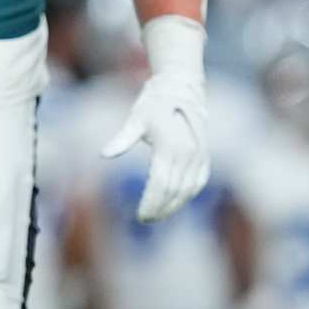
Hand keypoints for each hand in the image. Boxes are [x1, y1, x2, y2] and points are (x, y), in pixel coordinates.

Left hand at [101, 71, 208, 221]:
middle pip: (174, 191)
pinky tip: (175, 202)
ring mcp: (199, 156)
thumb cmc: (153, 104)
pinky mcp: (204, 157)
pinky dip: (187, 195)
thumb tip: (103, 154)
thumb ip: (121, 140)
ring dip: (174, 205)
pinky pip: (198, 182)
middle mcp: (188, 154)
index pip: (160, 184)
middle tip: (145, 219)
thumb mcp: (136, 120)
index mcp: (171, 147)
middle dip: (160, 208)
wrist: (181, 89)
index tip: (140, 215)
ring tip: (157, 215)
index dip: (151, 202)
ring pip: (188, 190)